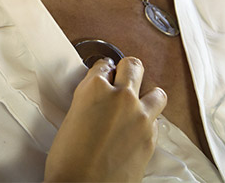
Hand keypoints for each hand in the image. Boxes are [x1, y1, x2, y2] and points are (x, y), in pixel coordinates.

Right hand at [44, 57, 166, 182]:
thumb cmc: (68, 159)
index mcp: (94, 88)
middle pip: (133, 66)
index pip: (104, 65)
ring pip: (156, 93)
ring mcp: (140, 116)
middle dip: (128, 71)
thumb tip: (99, 99)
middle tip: (123, 79)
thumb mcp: (72, 117)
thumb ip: (90, 101)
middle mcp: (120, 97)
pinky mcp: (151, 138)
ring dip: (147, 96)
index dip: (103, 71)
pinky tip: (136, 130)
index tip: (104, 76)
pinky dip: (148, 122)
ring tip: (138, 105)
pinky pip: (156, 121)